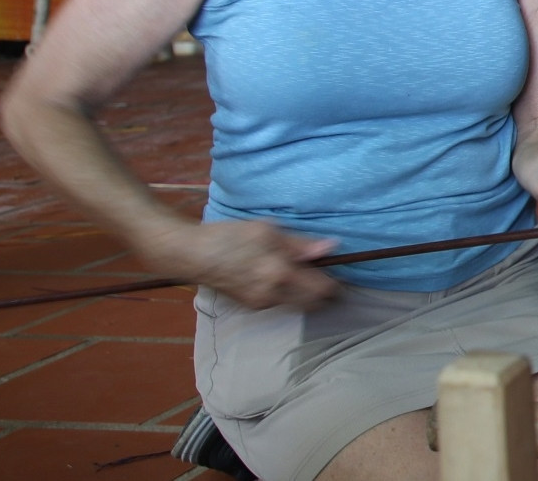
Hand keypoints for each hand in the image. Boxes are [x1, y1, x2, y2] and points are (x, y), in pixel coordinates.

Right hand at [139, 219, 339, 309]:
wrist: (192, 255)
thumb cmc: (230, 237)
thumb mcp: (268, 231)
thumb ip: (300, 243)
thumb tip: (331, 247)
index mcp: (280, 274)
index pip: (322, 289)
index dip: (337, 285)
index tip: (345, 277)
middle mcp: (273, 294)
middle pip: (313, 304)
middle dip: (326, 296)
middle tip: (334, 281)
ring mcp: (260, 303)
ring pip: (296, 304)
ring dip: (307, 295)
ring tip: (309, 276)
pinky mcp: (250, 305)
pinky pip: (279, 302)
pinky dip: (288, 293)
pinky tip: (283, 278)